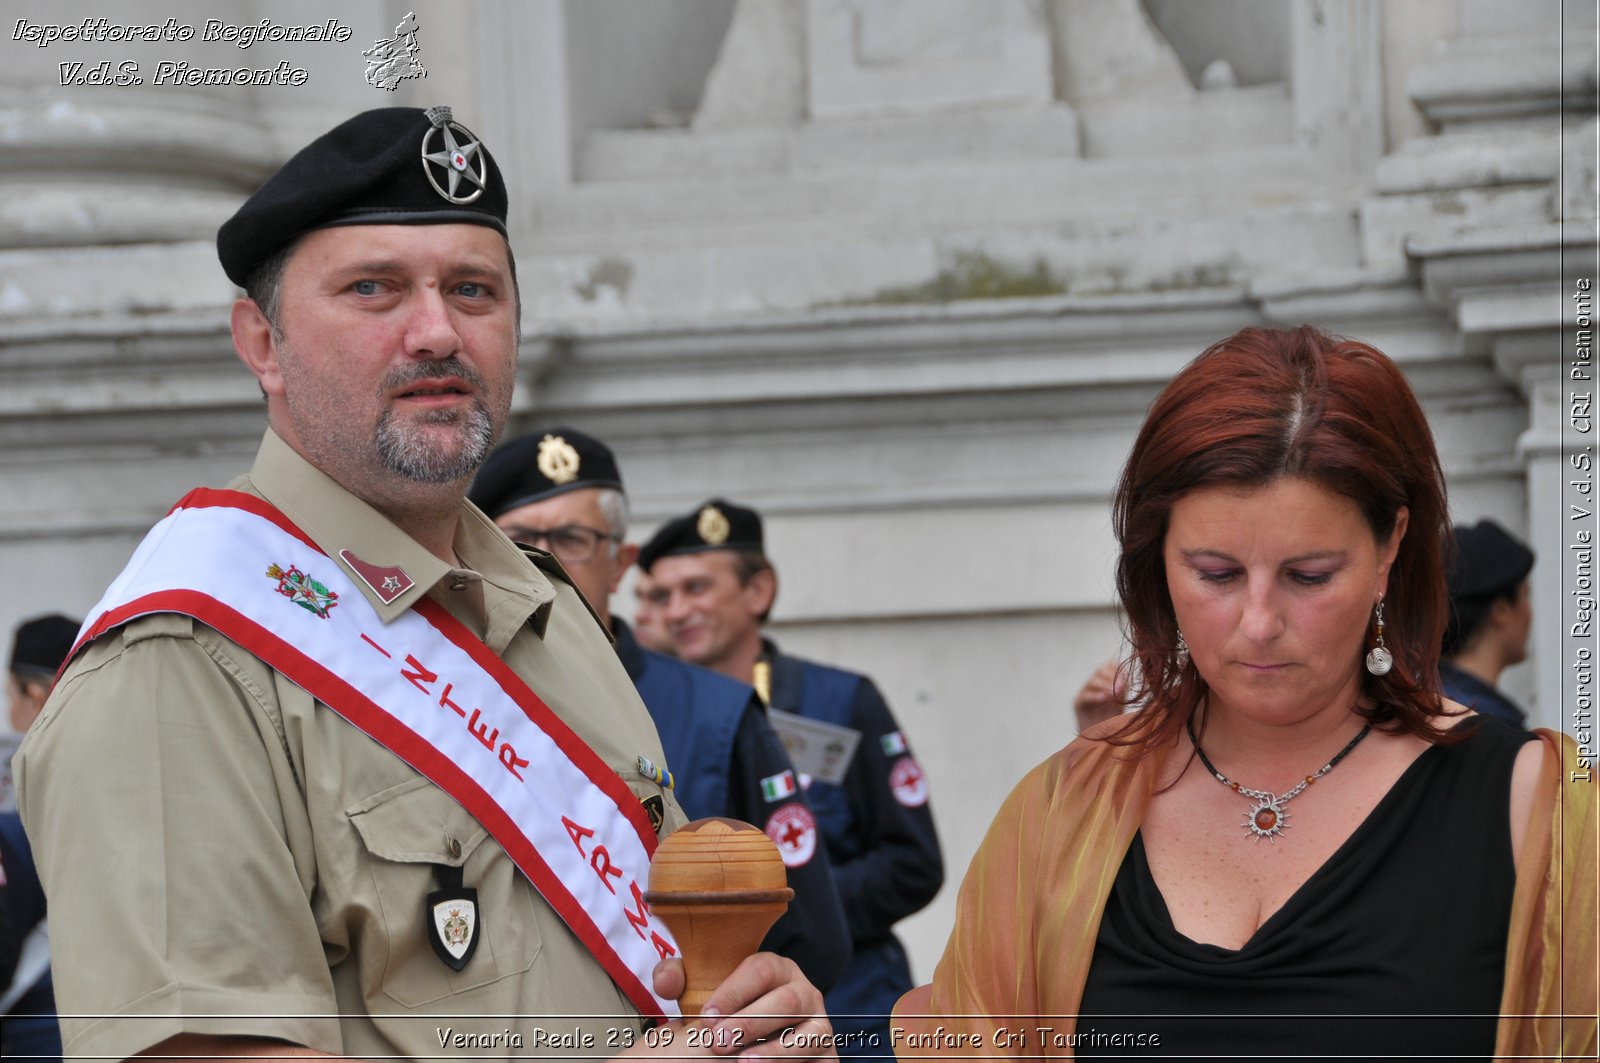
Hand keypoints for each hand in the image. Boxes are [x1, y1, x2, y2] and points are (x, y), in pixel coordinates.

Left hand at [635, 954, 836, 1059]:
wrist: (754, 1044)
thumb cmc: (728, 1016)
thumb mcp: (704, 997)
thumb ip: (680, 980)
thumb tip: (665, 980)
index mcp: (777, 968)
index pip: (762, 969)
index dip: (735, 991)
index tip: (706, 1016)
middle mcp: (804, 991)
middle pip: (788, 999)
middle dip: (751, 1021)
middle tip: (718, 1042)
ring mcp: (819, 1022)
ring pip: (809, 1030)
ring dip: (775, 1048)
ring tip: (742, 1061)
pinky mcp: (826, 1053)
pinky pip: (818, 1054)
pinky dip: (790, 1061)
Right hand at [1073, 658, 1127, 733]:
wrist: (1101, 741)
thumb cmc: (1114, 722)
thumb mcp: (1122, 702)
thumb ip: (1123, 689)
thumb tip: (1126, 677)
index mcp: (1106, 681)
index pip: (1110, 664)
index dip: (1118, 669)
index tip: (1126, 679)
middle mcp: (1094, 684)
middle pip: (1100, 670)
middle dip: (1112, 678)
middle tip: (1121, 688)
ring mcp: (1084, 692)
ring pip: (1092, 681)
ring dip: (1104, 686)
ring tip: (1114, 695)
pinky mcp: (1077, 703)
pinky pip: (1085, 696)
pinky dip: (1095, 696)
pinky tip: (1104, 699)